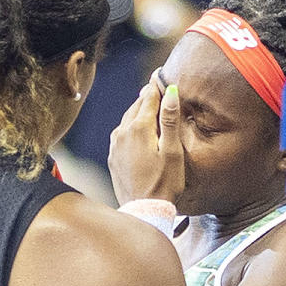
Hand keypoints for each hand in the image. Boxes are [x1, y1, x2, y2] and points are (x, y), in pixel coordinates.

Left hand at [108, 70, 183, 204]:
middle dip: (148, 97)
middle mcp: (122, 133)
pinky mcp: (113, 157)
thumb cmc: (164, 183)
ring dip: (139, 112)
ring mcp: (114, 145)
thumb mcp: (173, 151)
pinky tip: (139, 130)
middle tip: (157, 87)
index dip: (157, 85)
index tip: (160, 74)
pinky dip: (131, 127)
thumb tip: (170, 92)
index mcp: (138, 128)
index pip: (148, 97)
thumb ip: (170, 120)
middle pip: (136, 106)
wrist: (144, 211)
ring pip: (127, 119)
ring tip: (150, 106)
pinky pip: (121, 134)